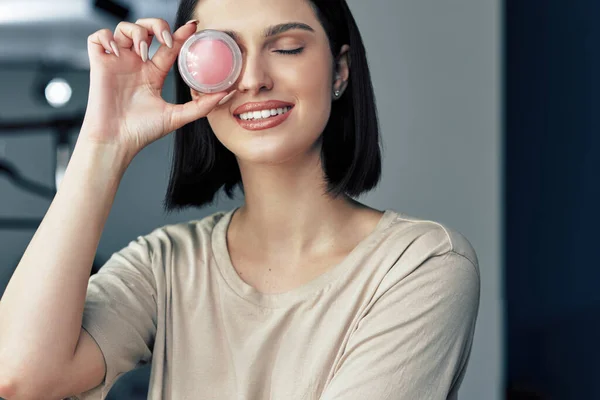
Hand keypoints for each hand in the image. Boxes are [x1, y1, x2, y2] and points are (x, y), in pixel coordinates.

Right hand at [80, 19, 230, 157]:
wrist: (118, 141)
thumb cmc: (142, 131)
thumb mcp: (177, 116)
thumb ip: (201, 105)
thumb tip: (226, 94)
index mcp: (153, 74)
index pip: (167, 46)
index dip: (179, 34)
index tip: (192, 27)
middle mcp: (135, 64)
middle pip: (146, 29)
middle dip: (157, 25)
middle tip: (165, 39)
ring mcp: (117, 62)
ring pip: (124, 29)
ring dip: (136, 32)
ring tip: (142, 52)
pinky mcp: (99, 64)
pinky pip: (98, 37)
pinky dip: (107, 37)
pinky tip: (118, 52)